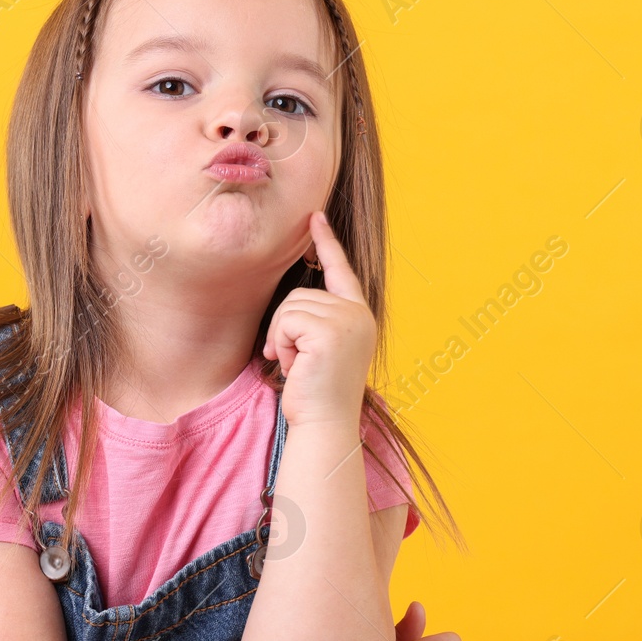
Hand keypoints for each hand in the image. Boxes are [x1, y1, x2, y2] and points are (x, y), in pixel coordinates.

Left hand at [261, 211, 376, 428]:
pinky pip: (287, 319)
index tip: (314, 216)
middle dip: (286, 326)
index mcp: (359, 316)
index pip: (340, 271)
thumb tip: (294, 302)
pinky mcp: (330, 330)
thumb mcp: (320, 349)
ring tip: (297, 365)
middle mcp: (359, 314)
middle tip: (295, 361)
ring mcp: (348, 321)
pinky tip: (294, 366)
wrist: (325, 424)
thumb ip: (316, 321)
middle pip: (302, 292)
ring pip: (291, 305)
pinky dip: (282, 343)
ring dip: (283, 337)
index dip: (327, 242)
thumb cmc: (316, 394)